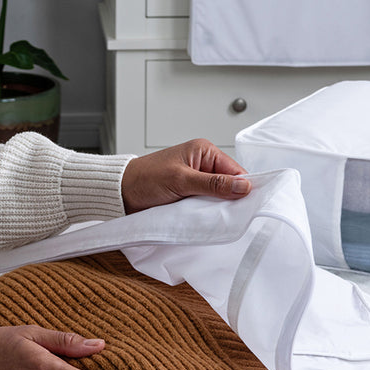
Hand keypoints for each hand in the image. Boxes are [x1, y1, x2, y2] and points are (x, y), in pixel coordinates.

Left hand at [121, 138, 250, 212]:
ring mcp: (196, 181)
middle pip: (229, 184)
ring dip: (215, 207)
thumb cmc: (144, 178)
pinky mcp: (189, 194)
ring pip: (218, 197)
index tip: (247, 205)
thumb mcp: (181, 180)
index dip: (242, 187)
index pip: (235, 170)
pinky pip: (205, 204)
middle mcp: (202, 164)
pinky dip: (205, 212)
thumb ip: (213, 184)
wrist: (121, 193)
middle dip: (228, 199)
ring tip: (213, 216)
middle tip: (229, 214)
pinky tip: (204, 218)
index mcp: (204, 151)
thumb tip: (243, 185)